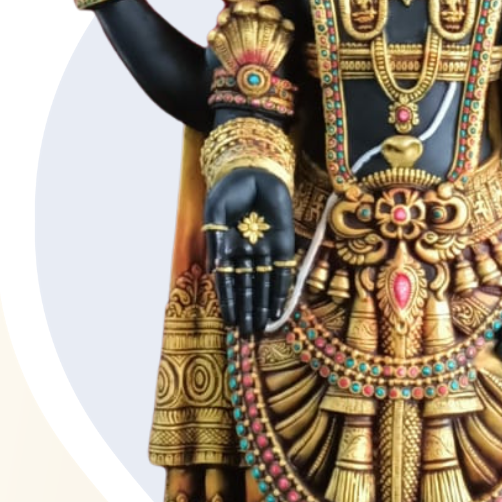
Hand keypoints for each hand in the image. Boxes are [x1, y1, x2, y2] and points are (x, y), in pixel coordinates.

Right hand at [204, 166, 296, 335]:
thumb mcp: (215, 212)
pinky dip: (281, 289)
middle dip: (247, 308)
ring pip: (265, 283)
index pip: (228, 280)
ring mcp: (267, 250)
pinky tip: (279, 308)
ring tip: (261, 326)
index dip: (229, 300)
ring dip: (263, 304)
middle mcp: (247, 253)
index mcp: (228, 247)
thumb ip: (216, 239)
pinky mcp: (286, 244)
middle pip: (248, 286)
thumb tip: (217, 268)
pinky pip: (284, 271)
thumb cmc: (230, 190)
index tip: (228, 320)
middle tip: (247, 332)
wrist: (254, 169)